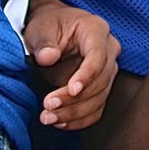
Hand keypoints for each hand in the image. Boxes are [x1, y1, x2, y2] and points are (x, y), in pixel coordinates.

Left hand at [24, 0, 119, 128]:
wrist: (51, 32)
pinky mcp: (100, 87)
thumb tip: (48, 57)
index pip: (98, 56)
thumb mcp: (40, 28)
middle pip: (100, 80)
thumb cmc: (47, 26)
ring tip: (48, 118)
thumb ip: (44, 42)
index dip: (87, 75)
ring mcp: (107, 70)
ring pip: (99, 98)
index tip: (71, 90)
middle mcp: (108, 49)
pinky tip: (60, 123)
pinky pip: (96, 108)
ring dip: (74, 113)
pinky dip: (80, 120)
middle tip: (48, 107)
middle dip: (74, 99)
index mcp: (95, 30)